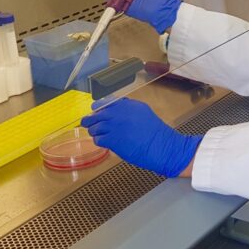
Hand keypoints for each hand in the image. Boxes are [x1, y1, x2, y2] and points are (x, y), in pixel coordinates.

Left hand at [81, 97, 201, 177]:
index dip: (98, 108)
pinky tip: (104, 142)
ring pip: (95, 127)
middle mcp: (120, 113)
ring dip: (94, 131)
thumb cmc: (155, 133)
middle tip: (87, 123)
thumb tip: (114, 111)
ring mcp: (115, 126)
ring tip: (97, 135)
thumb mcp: (143, 113)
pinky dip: (99, 141)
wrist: (161, 146)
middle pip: (97, 114)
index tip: (95, 111)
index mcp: (128, 105)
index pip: (106, 102)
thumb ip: (129, 110)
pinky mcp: (112, 140)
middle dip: (90, 120)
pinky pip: (98, 139)